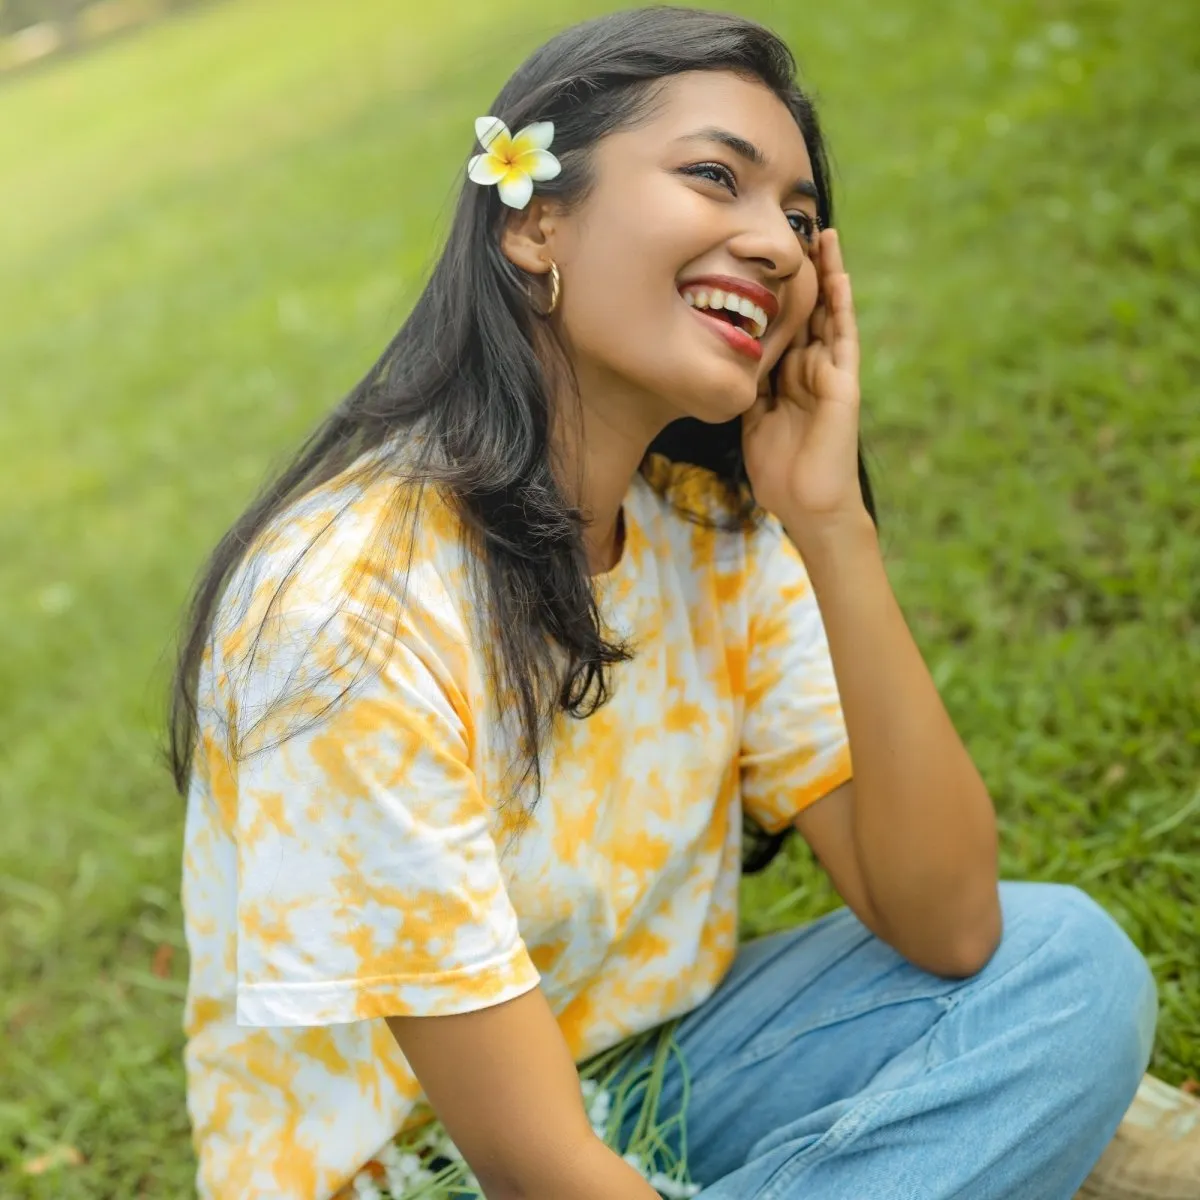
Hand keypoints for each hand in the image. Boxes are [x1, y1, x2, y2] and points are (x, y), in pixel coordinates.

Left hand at [743, 229, 866, 534]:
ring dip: (827, 274)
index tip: (763, 257)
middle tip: (796, 227)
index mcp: (790, 378)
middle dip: (804, 272)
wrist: (806, 505)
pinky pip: (844, 335)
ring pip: (830, 313)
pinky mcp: (844, 383)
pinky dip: (841, 303)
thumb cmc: (779, 472)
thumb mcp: (752, 420)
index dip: (777, 293)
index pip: (785, 325)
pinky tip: (836, 273)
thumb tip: (726, 363)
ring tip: (823, 234)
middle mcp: (812, 369)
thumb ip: (747, 389)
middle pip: (809, 310)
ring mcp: (830, 373)